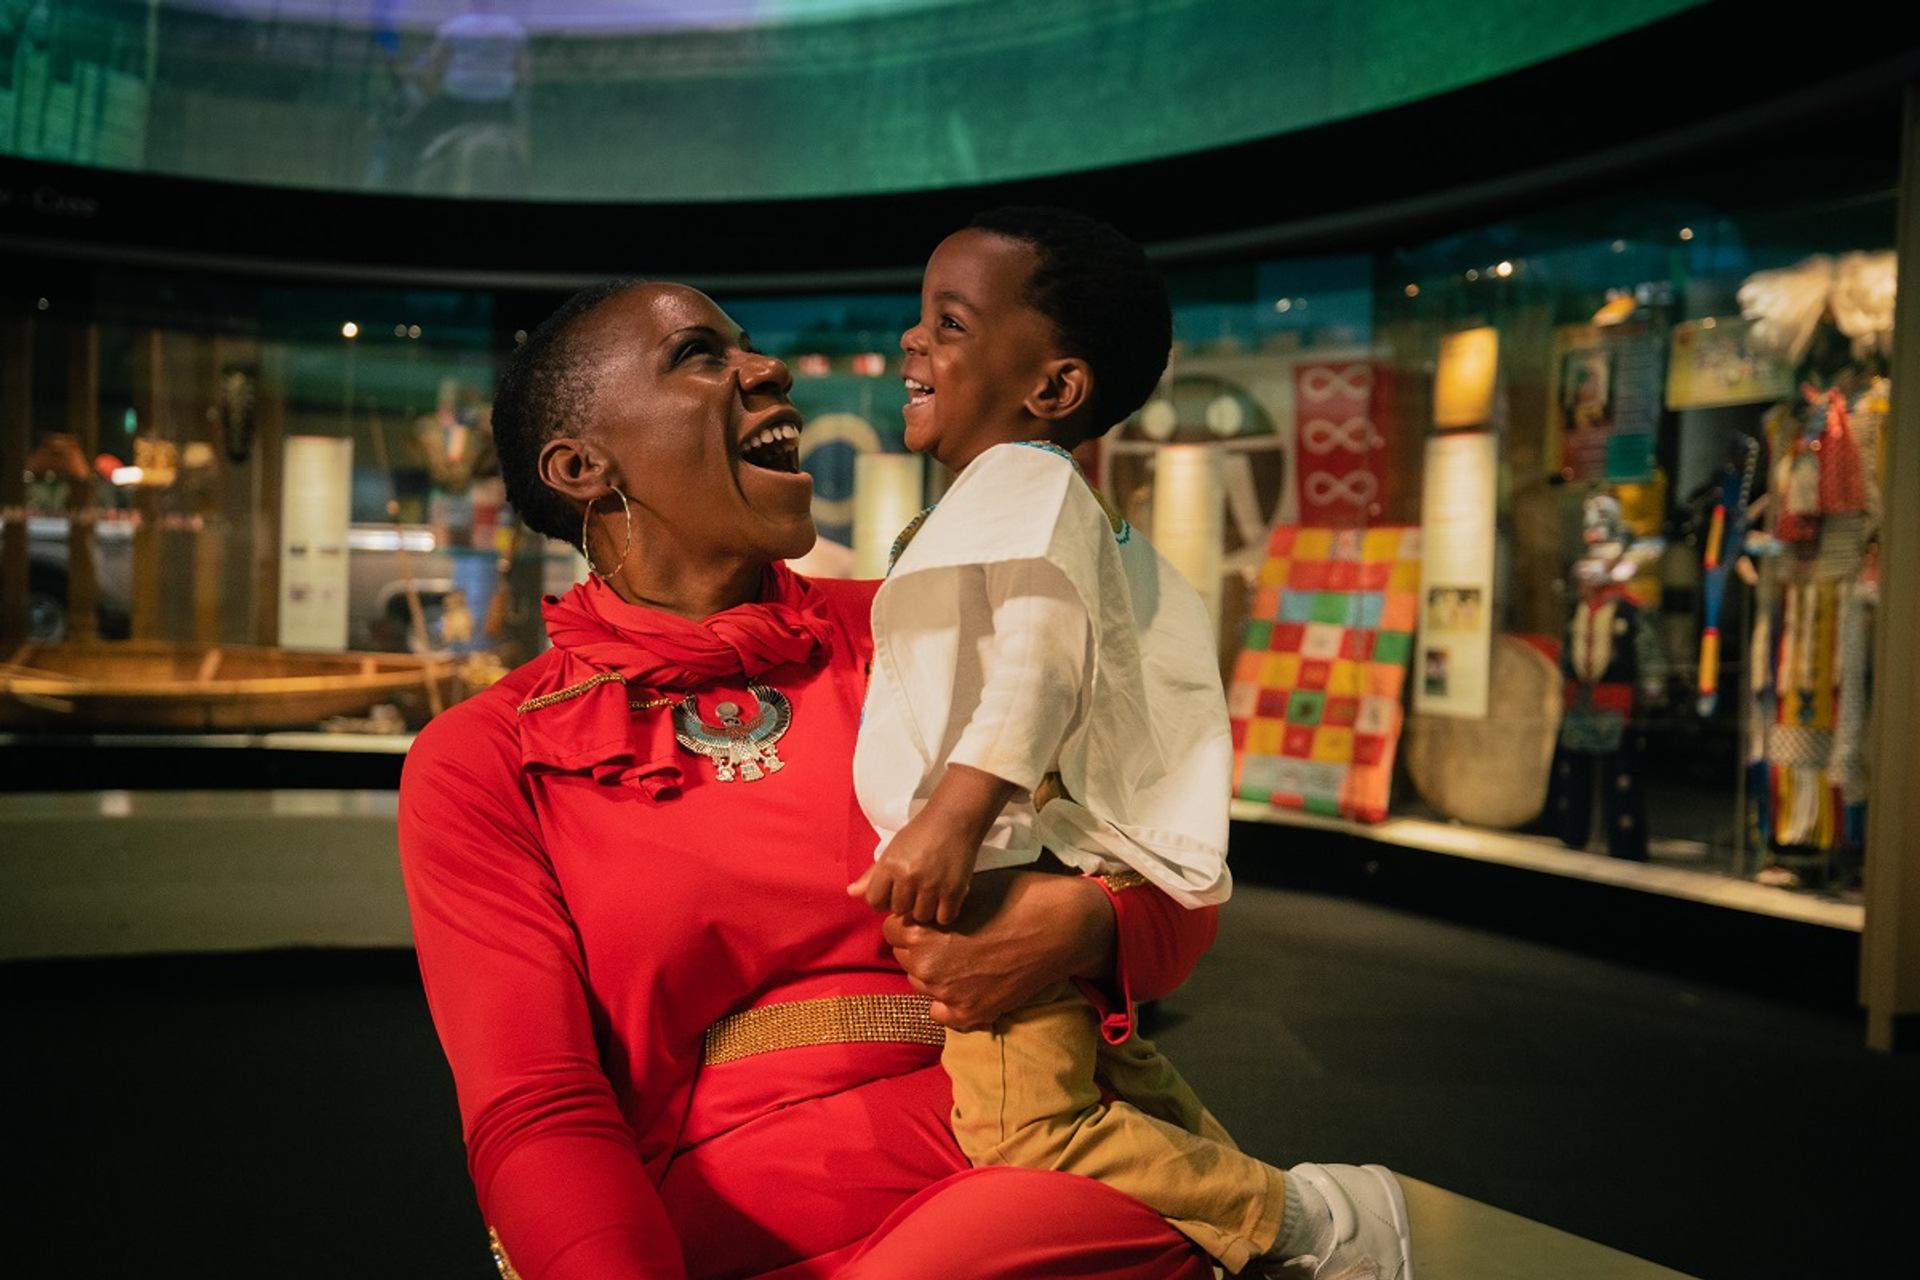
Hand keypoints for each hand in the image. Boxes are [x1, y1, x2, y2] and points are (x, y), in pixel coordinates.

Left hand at [848, 808, 975, 924]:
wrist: (954, 819)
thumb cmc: (921, 832)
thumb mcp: (893, 849)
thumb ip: (872, 874)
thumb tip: (850, 893)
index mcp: (889, 865)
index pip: (874, 901)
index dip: (883, 900)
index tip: (894, 893)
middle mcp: (908, 877)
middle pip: (898, 911)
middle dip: (905, 904)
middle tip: (915, 890)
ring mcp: (931, 885)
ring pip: (920, 916)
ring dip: (925, 910)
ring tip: (931, 895)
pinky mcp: (954, 891)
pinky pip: (944, 918)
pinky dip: (944, 913)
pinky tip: (944, 900)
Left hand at [881, 866, 1113, 1030]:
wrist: (1058, 926)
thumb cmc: (1014, 896)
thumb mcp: (964, 892)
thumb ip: (934, 908)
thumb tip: (919, 913)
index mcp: (919, 932)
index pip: (892, 930)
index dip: (910, 923)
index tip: (927, 921)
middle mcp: (925, 966)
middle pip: (906, 958)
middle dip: (921, 948)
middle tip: (950, 939)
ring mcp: (947, 994)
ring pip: (923, 985)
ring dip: (935, 973)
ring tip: (964, 960)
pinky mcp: (971, 1014)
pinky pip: (942, 1014)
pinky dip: (950, 1002)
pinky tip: (968, 986)